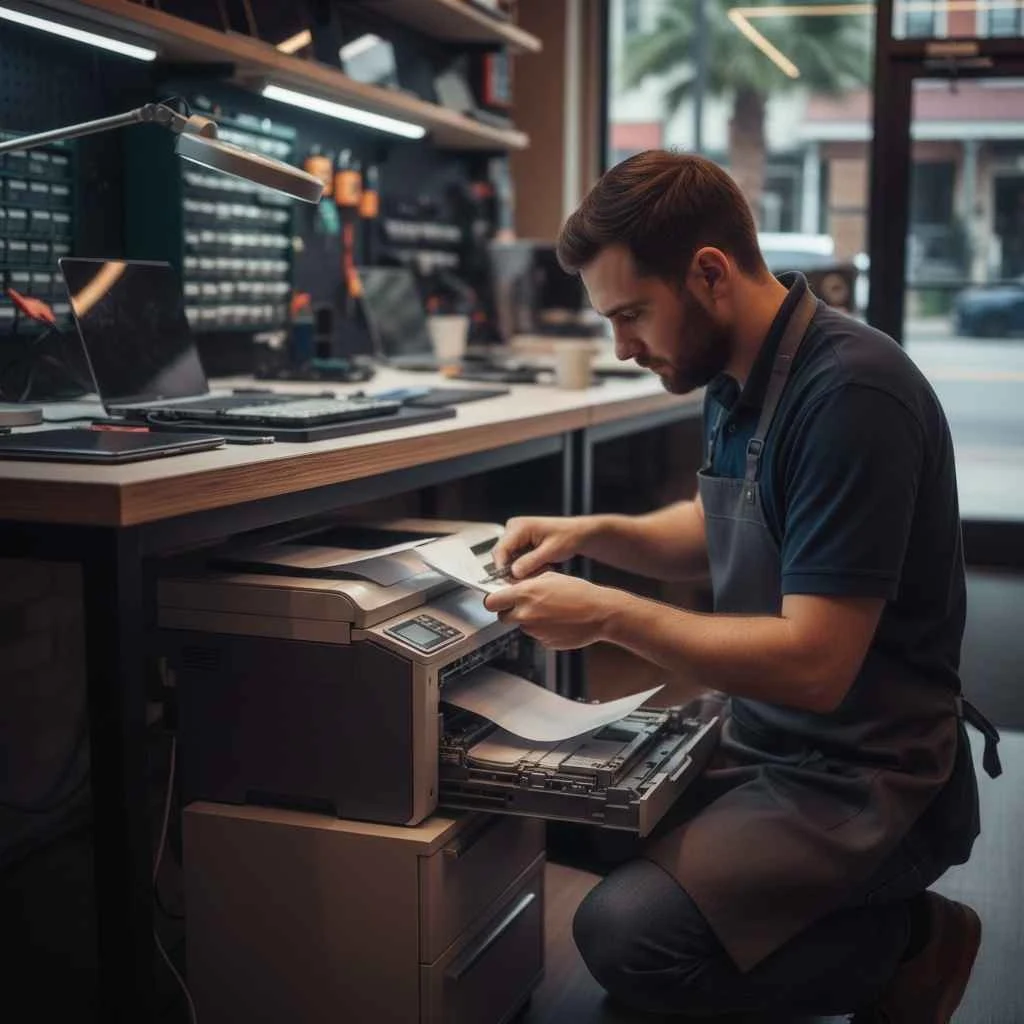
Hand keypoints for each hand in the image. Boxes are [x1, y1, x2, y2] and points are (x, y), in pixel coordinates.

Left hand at [482, 572, 615, 650]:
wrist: (600, 613)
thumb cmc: (580, 593)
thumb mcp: (550, 576)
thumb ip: (528, 582)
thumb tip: (514, 585)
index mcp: (525, 594)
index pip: (491, 602)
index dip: (493, 601)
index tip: (497, 600)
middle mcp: (526, 614)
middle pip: (502, 617)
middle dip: (509, 611)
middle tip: (523, 606)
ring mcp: (535, 631)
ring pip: (521, 626)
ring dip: (529, 620)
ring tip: (550, 611)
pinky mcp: (545, 642)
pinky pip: (536, 635)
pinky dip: (543, 629)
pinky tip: (557, 621)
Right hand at [491, 516, 592, 579]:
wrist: (577, 533)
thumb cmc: (567, 536)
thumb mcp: (550, 551)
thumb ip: (530, 562)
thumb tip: (513, 573)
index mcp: (519, 526)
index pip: (501, 550)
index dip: (502, 568)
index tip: (509, 581)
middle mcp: (513, 527)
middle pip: (501, 554)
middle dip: (512, 569)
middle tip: (529, 577)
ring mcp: (514, 533)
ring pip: (507, 558)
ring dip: (519, 568)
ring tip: (539, 568)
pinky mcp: (518, 540)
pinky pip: (513, 557)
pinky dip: (523, 565)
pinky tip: (537, 565)